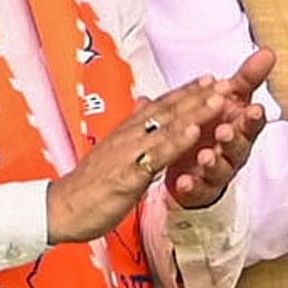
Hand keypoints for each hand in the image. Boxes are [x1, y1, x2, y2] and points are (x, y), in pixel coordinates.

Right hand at [47, 78, 239, 242]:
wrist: (61, 209)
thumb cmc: (89, 184)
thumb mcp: (113, 150)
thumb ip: (132, 127)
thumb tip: (144, 101)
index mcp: (127, 132)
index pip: (161, 106)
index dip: (186, 92)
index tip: (211, 78)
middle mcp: (129, 137)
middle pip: (168, 111)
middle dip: (199, 95)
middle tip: (226, 82)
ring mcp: (129, 154)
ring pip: (166, 128)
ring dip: (194, 113)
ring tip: (218, 99)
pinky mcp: (128, 175)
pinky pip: (155, 156)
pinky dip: (175, 143)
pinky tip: (194, 133)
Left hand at [160, 52, 277, 211]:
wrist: (195, 161)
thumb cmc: (216, 128)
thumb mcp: (230, 100)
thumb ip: (247, 78)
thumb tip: (268, 52)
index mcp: (239, 128)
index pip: (251, 122)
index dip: (254, 117)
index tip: (254, 108)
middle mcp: (232, 151)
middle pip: (239, 147)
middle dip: (233, 139)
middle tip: (225, 131)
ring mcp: (217, 171)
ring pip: (220, 169)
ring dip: (213, 162)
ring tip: (204, 156)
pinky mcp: (200, 189)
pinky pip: (198, 190)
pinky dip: (191, 186)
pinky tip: (184, 181)